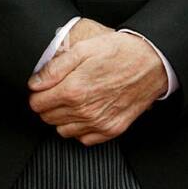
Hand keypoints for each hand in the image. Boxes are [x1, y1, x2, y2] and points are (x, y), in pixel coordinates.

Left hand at [27, 30, 168, 144]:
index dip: (38, 94)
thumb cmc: (120, 53)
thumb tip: (35, 84)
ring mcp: (98, 123)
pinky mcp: (112, 130)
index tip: (45, 87)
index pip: (37, 104)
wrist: (152, 63)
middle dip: (49, 105)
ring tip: (74, 101)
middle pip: (48, 118)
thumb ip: (55, 68)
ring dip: (63, 118)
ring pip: (63, 131)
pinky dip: (81, 128)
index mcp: (73, 90)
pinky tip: (87, 112)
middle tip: (60, 90)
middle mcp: (84, 111)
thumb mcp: (83, 49)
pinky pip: (84, 139)